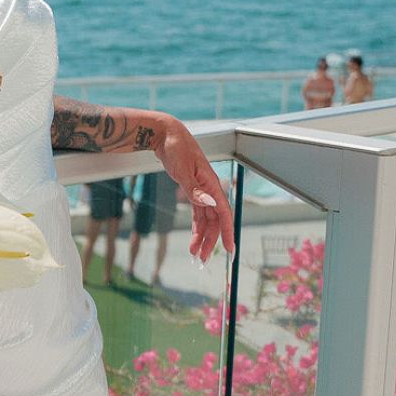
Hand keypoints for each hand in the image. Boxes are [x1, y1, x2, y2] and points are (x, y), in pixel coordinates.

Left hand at [164, 131, 235, 261]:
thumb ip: (195, 190)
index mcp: (211, 184)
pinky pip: (199, 214)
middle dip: (211, 242)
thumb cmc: (176, 148)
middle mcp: (210, 190)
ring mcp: (202, 191)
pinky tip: (194, 240)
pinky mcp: (193, 191)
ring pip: (207, 220)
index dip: (228, 232)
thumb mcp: (183, 170)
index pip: (224, 213)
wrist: (166, 135)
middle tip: (203, 260)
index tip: (230, 250)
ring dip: (202, 238)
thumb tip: (210, 204)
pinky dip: (197, 228)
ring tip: (195, 255)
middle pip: (215, 221)